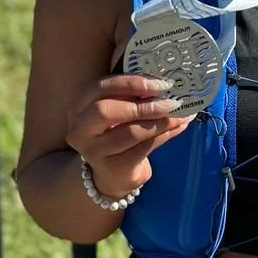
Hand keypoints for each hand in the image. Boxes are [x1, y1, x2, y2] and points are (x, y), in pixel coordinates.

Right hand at [66, 72, 193, 201]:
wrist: (112, 174)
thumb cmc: (115, 133)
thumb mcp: (117, 111)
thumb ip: (133, 97)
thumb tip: (166, 84)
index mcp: (78, 107)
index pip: (99, 88)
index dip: (129, 83)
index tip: (158, 83)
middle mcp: (79, 130)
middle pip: (105, 111)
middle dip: (141, 105)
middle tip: (170, 102)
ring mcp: (94, 152)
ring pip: (129, 133)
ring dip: (159, 122)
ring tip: (180, 115)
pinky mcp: (114, 168)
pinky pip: (143, 149)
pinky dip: (164, 135)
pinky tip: (178, 126)